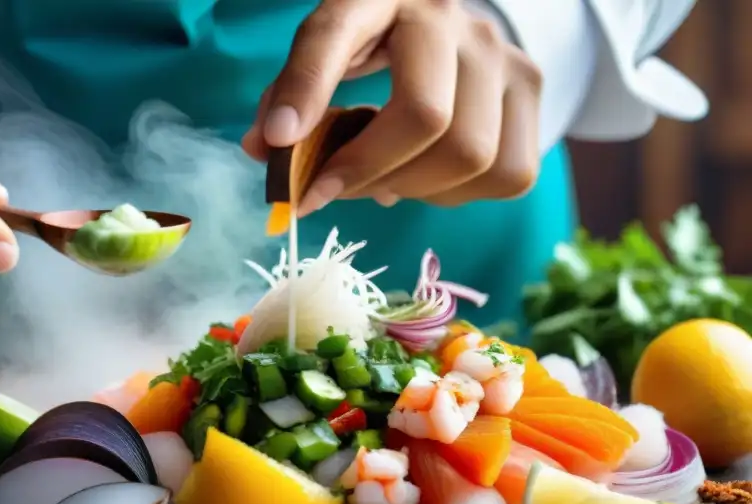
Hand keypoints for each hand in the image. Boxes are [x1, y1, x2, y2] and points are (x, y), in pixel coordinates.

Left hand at [243, 0, 542, 213]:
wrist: (448, 26)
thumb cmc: (377, 43)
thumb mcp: (328, 53)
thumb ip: (290, 93)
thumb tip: (264, 149)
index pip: (335, 35)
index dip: (307, 92)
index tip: (277, 144)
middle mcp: (450, 16)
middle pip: (425, 118)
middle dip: (369, 172)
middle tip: (333, 187)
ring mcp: (502, 52)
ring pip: (472, 155)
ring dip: (416, 189)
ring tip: (386, 179)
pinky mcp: (531, 88)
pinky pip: (508, 175)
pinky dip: (460, 195)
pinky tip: (430, 178)